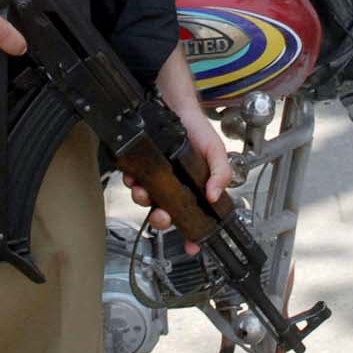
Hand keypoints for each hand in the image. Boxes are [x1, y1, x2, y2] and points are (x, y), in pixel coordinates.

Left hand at [125, 103, 230, 251]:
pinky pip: (133, 183)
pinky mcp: (140, 167)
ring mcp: (157, 178)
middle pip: (166, 214)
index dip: (193, 234)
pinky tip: (134, 178)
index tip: (192, 246)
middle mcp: (175, 186)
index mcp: (195, 188)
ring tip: (144, 191)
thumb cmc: (196, 128)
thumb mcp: (216, 150)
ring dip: (144, 200)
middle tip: (161, 216)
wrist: (174, 105)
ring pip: (147, 201)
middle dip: (161, 220)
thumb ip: (220, 172)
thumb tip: (215, 195)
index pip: (195, 218)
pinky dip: (132, 183)